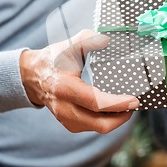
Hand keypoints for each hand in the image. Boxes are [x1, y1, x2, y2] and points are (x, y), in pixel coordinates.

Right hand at [20, 30, 138, 132]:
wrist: (31, 75)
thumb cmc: (53, 59)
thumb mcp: (69, 45)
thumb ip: (88, 39)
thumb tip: (107, 39)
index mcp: (64, 87)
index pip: (96, 102)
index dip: (117, 104)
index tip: (134, 100)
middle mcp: (64, 107)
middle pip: (99, 124)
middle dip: (121, 117)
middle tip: (133, 105)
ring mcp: (64, 118)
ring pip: (96, 128)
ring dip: (115, 120)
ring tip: (126, 107)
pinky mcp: (67, 123)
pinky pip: (91, 127)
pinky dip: (105, 121)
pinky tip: (113, 111)